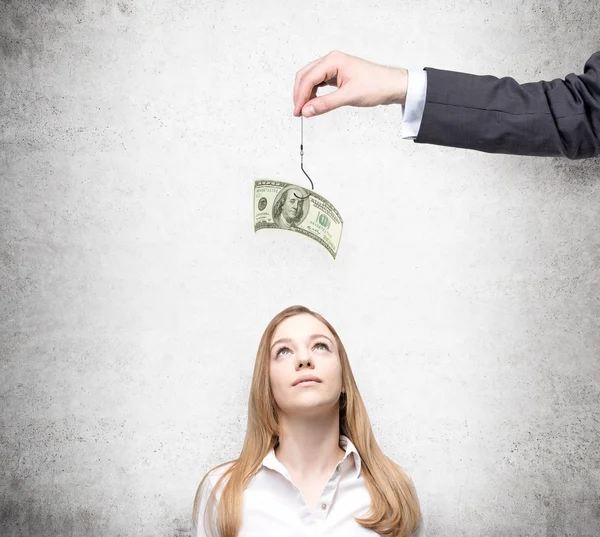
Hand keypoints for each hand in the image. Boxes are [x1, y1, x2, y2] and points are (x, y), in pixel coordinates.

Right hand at [293, 50, 407, 117]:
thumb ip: (325, 104)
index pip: (309, 78)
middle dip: (300, 94)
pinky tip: (314, 103)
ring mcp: (334, 67)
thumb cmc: (376, 85)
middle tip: (298, 112)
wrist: (392, 86)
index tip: (298, 112)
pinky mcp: (337, 75)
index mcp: (333, 61)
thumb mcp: (348, 97)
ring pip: (310, 79)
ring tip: (305, 110)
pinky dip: (313, 93)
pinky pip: (319, 83)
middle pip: (305, 76)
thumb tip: (307, 110)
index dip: (301, 96)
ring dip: (305, 94)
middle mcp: (332, 61)